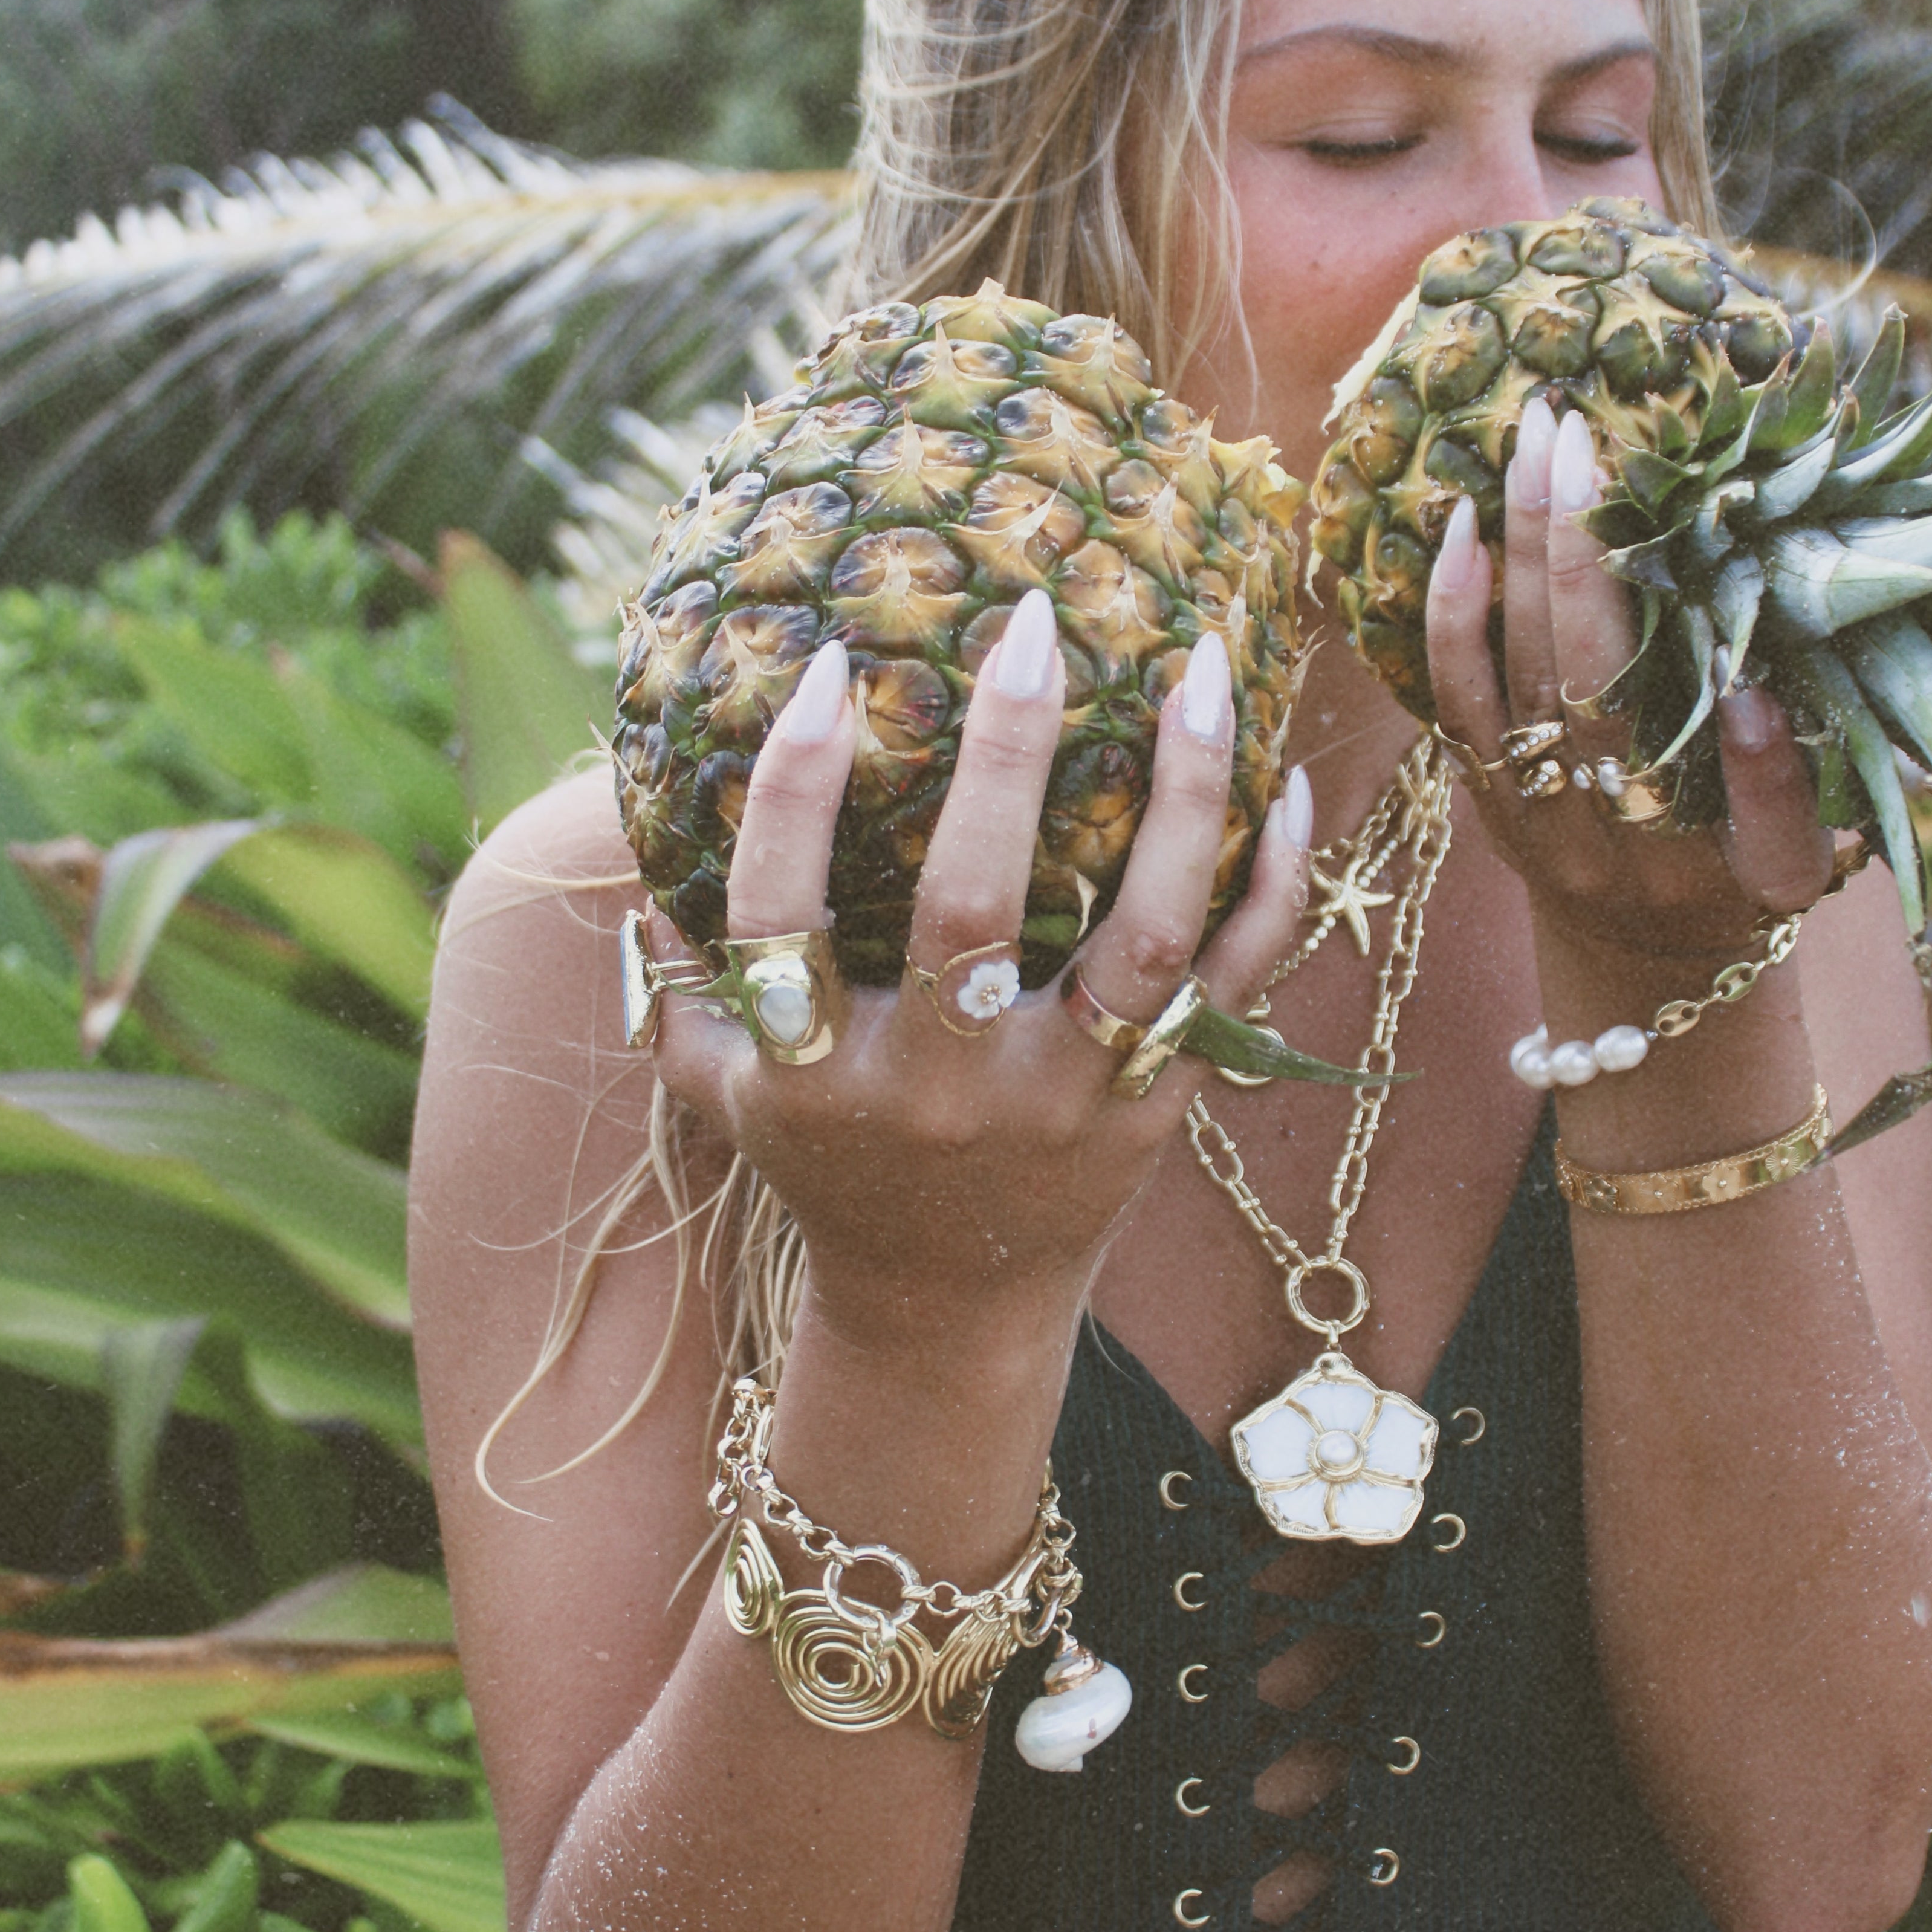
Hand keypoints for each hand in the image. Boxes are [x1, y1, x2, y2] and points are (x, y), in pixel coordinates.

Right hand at [647, 597, 1310, 1343]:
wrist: (948, 1312)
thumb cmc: (830, 1167)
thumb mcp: (726, 1094)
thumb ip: (676, 984)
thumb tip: (639, 849)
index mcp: (820, 1074)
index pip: (784, 914)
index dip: (792, 790)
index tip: (820, 665)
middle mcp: (944, 1086)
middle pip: (974, 904)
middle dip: (1004, 752)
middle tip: (1036, 619)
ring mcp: (1063, 1098)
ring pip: (1141, 937)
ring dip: (1182, 798)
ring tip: (1201, 668)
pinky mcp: (1157, 1109)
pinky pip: (1233, 987)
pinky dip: (1272, 890)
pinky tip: (1291, 788)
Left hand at [1422, 397, 1833, 969]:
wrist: (1638, 955)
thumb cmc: (1735, 880)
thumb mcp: (1796, 860)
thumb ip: (1784, 787)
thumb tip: (1758, 692)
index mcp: (1725, 864)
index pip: (1752, 803)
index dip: (1749, 740)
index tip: (1736, 632)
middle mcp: (1621, 848)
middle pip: (1596, 689)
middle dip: (1582, 554)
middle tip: (1578, 433)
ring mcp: (1538, 824)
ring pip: (1519, 679)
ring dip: (1518, 553)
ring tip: (1525, 446)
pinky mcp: (1483, 802)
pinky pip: (1455, 700)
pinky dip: (1453, 612)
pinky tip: (1460, 528)